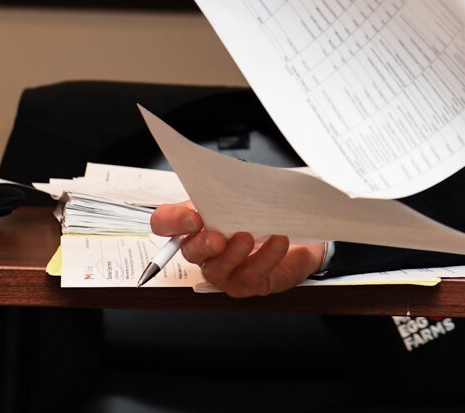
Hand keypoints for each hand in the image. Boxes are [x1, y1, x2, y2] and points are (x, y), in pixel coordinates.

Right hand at [149, 200, 326, 297]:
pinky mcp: (246, 284)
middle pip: (189, 250)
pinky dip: (266, 257)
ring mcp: (223, 270)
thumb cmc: (265, 213)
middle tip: (219, 237)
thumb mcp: (246, 195)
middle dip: (203, 244)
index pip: (166, 222)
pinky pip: (251, 275)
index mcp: (197, 222)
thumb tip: (229, 180)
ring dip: (233, 253)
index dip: (173, 221)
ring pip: (217, 268)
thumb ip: (231, 190)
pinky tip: (278, 242)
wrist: (298, 235)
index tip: (193, 218)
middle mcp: (204, 249)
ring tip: (249, 237)